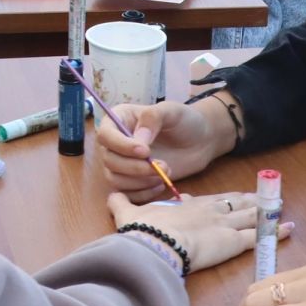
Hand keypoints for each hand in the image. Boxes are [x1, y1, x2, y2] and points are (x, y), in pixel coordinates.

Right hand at [97, 98, 232, 200]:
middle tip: (163, 165)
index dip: (121, 146)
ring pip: (115, 179)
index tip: (145, 151)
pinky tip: (160, 185)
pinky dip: (142, 193)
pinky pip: (126, 194)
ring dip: (139, 181)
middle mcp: (115, 142)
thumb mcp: (171, 111)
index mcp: (119, 119)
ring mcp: (122, 162)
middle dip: (135, 167)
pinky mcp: (131, 180)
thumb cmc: (184, 121)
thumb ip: (152, 119)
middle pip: (109, 160)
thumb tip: (138, 140)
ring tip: (164, 174)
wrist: (199, 142)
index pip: (105, 135)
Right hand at [109, 190, 286, 272]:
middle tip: (262, 196)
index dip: (218, 199)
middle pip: (233, 202)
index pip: (207, 199)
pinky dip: (274, 232)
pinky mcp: (233, 241)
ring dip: (265, 211)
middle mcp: (209, 210)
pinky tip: (288, 228)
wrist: (155, 242)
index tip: (224, 199)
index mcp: (187, 204)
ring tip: (280, 206)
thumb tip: (111, 195)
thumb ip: (121, 204)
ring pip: (249, 215)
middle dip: (248, 199)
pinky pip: (259, 236)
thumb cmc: (143, 231)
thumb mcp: (129, 214)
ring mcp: (223, 224)